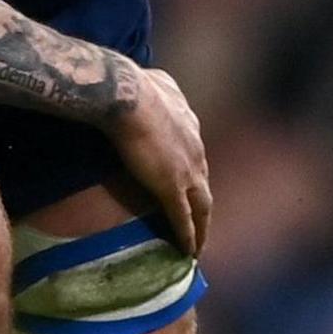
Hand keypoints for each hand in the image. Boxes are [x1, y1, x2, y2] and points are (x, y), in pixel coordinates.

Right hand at [102, 67, 212, 259]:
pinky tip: (189, 252)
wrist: (128, 96)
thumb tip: (157, 83)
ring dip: (202, 228)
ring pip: (201, 207)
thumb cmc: (136, 85)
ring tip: (198, 245)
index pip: (196, 157)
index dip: (194, 175)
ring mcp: (187, 172)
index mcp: (191, 126)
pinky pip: (183, 219)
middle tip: (200, 225)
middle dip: (203, 207)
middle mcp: (196, 151)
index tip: (190, 188)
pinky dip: (188, 236)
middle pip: (204, 186)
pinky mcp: (172, 188)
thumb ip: (162, 87)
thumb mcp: (158, 81)